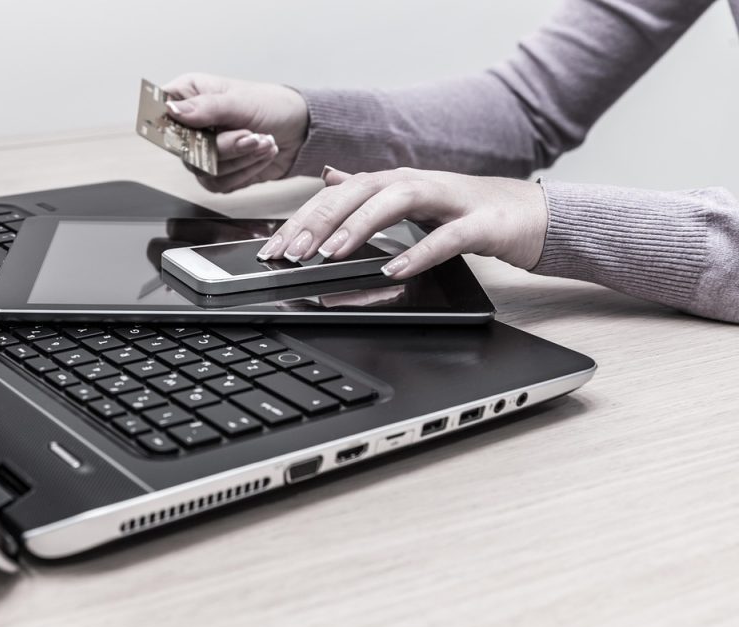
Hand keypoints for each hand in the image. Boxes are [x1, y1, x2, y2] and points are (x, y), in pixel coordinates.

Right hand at [163, 73, 307, 192]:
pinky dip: (246, 171)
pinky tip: (261, 154)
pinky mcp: (218, 174)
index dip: (170, 125)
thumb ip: (206, 107)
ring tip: (264, 141)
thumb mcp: (240, 100)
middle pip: (185, 149)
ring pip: (205, 170)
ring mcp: (203, 153)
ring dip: (241, 158)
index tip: (195, 131)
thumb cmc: (271, 105)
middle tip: (251, 135)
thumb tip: (173, 110)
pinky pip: (222, 184)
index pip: (160, 111)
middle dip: (225, 146)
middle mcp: (191, 126)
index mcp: (189, 96)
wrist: (299, 130)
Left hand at [258, 167, 548, 277]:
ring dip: (360, 227)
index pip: (337, 195)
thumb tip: (328, 178)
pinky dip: (419, 252)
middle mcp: (416, 183)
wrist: (532, 215)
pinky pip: (447, 237)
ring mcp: (450, 199)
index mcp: (394, 183)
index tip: (272, 247)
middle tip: (290, 252)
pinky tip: (395, 269)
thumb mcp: (410, 201)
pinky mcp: (480, 223)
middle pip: (359, 192)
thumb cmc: (467, 213)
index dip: (302, 219)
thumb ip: (369, 192)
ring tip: (331, 254)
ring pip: (396, 202)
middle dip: (319, 220)